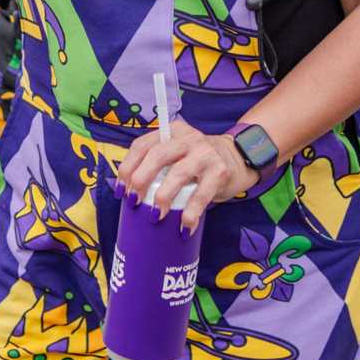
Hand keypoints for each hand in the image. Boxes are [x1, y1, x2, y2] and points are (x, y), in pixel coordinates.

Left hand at [119, 126, 258, 234]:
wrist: (238, 158)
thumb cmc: (198, 162)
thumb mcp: (178, 154)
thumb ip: (159, 165)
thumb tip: (130, 193)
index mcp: (171, 132)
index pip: (142, 145)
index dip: (128, 168)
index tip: (121, 190)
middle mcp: (188, 138)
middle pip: (157, 155)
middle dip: (141, 179)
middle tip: (134, 201)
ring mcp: (205, 153)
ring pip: (178, 173)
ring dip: (163, 196)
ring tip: (155, 216)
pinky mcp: (220, 171)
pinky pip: (201, 195)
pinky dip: (190, 214)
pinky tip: (184, 227)